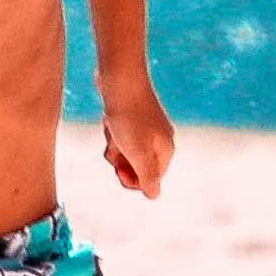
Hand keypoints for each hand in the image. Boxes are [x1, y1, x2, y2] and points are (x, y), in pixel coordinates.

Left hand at [99, 81, 174, 199]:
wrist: (120, 79)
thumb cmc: (129, 118)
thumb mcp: (138, 153)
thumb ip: (147, 177)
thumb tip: (154, 196)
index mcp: (166, 150)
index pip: (150, 180)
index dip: (130, 179)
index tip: (118, 169)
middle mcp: (160, 140)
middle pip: (137, 166)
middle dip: (120, 160)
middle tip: (115, 144)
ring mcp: (147, 128)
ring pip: (126, 151)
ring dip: (114, 145)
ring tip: (112, 128)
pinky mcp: (133, 117)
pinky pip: (120, 135)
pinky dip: (112, 131)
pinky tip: (109, 120)